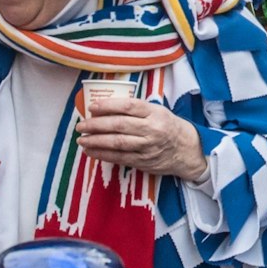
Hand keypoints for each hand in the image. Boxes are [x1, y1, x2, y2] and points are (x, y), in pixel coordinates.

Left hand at [76, 95, 208, 180]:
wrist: (185, 149)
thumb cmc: (166, 126)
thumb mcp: (157, 110)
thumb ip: (135, 108)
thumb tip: (103, 107)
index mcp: (154, 113)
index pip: (128, 106)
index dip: (108, 106)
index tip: (92, 107)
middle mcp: (152, 129)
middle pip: (119, 126)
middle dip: (96, 126)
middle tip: (81, 125)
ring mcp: (147, 147)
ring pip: (117, 143)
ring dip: (96, 142)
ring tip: (82, 140)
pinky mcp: (143, 161)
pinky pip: (119, 158)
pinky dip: (103, 155)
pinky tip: (91, 151)